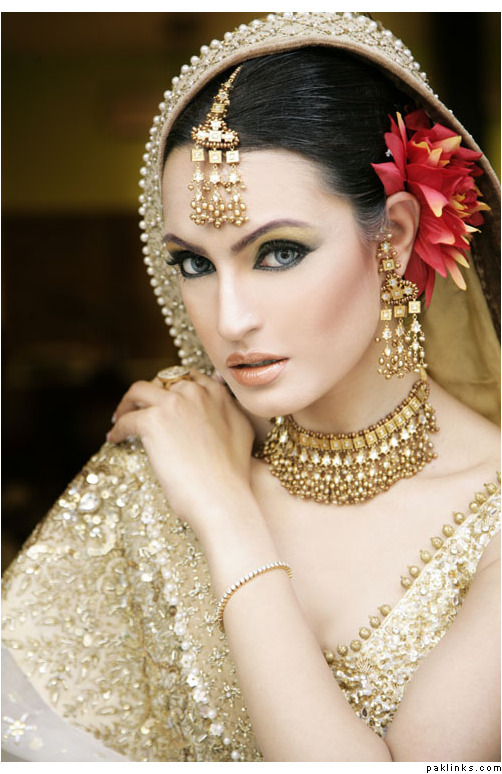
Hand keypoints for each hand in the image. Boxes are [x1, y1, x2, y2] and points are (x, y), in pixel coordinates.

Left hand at [107, 370, 255, 528]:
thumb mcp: (241, 430)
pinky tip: (115, 438)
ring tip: (120, 417)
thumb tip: (219, 405)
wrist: (223, 494)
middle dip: (149, 394)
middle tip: (139, 408)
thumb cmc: (233, 474)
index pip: (188, 376)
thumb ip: (228, 410)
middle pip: (161, 381)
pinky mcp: (153, 421)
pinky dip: (118, 429)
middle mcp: (195, 392)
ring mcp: (173, 403)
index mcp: (216, 393)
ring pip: (138, 392)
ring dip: (127, 403)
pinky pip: (126, 419)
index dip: (171, 387)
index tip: (162, 399)